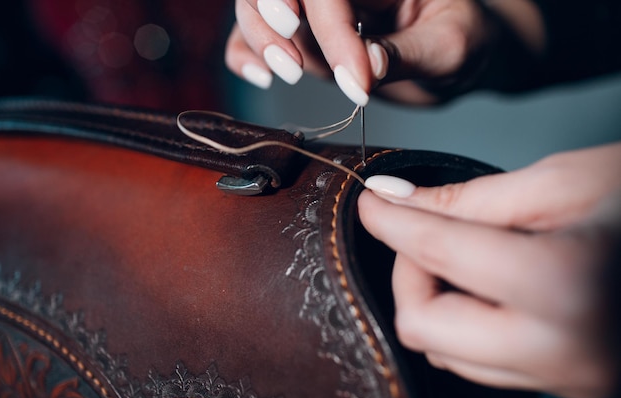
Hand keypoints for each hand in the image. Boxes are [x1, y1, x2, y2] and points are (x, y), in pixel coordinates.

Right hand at [225, 0, 545, 105]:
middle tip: (296, 67)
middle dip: (272, 18)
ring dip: (258, 38)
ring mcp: (316, 7)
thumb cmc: (460, 40)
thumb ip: (409, 54)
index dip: (334, 29)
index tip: (357, 82)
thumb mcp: (451, 46)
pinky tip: (259, 75)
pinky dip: (244, 52)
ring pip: (256, 5)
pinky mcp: (303, 35)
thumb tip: (366, 66)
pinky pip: (253, 34)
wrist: (453, 57)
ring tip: (288, 75)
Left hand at [357, 142, 620, 397]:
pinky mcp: (578, 386)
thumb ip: (468, 200)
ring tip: (472, 256)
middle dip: (410, 275)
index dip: (390, 220)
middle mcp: (567, 351)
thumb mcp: (562, 182)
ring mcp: (575, 379)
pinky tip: (496, 287)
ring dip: (438, 300)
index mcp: (564, 286)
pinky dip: (469, 324)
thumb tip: (393, 198)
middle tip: (427, 233)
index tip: (370, 201)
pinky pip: (486, 364)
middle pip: (425, 327)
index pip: (438, 252)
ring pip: (448, 352)